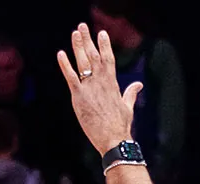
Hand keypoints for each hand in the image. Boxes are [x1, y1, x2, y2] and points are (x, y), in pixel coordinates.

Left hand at [57, 23, 143, 155]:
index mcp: (112, 83)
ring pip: (83, 62)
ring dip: (78, 46)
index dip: (104, 45)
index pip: (108, 58)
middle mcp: (101, 82)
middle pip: (94, 56)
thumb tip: (138, 84)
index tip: (101, 33)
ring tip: (75, 33)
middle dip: (88, 40)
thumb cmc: (121, 127)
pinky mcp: (79, 97)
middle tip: (82, 26)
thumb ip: (131, 93)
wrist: (114, 140)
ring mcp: (90, 88)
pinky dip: (65, 65)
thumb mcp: (127, 107)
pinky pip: (71, 77)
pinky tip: (61, 54)